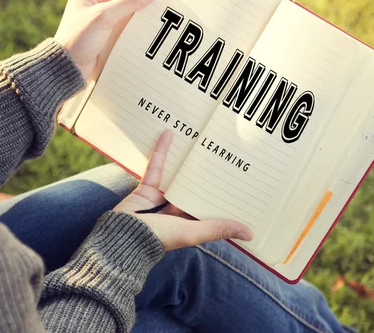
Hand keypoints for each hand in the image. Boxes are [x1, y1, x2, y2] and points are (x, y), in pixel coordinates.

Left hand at [54, 0, 158, 79]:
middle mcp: (94, 4)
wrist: (68, 69)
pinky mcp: (104, 36)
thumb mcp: (104, 16)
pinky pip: (123, 28)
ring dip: (138, 19)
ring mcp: (100, 21)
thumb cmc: (79, 39)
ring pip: (126, 15)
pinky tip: (143, 34)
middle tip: (157, 11)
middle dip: (140, 6)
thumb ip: (130, 2)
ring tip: (152, 24)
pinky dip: (133, 31)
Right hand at [114, 130, 253, 250]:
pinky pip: (157, 167)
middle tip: (223, 152)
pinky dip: (162, 152)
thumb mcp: (193, 232)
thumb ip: (219, 229)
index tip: (240, 180)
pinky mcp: (146, 188)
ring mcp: (161, 198)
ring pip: (177, 176)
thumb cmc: (160, 238)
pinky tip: (169, 134)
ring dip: (186, 161)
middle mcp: (177, 211)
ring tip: (199, 141)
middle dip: (207, 174)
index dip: (224, 195)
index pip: (210, 206)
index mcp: (190, 223)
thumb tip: (251, 234)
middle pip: (195, 188)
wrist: (122, 236)